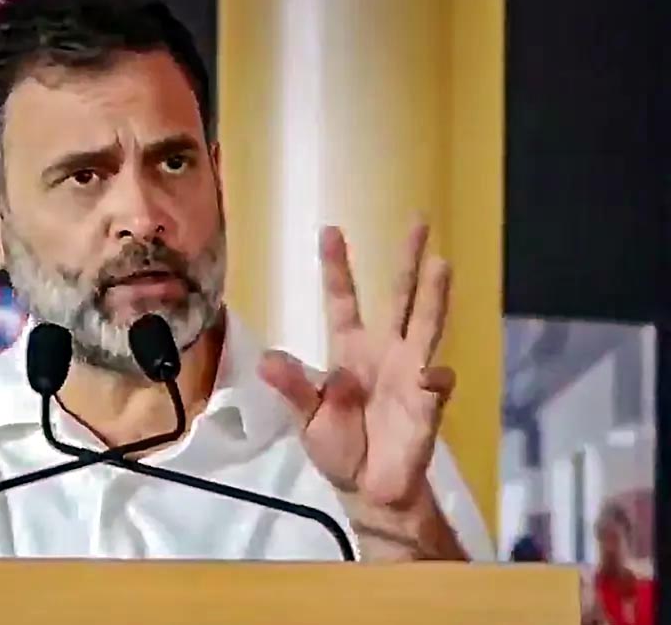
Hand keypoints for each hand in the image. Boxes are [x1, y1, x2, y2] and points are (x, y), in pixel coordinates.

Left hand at [260, 219, 453, 509]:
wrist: (369, 488)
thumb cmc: (336, 448)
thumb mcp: (306, 419)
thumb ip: (294, 389)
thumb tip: (268, 360)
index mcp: (349, 350)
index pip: (343, 300)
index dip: (338, 267)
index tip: (330, 229)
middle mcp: (384, 351)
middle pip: (399, 298)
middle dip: (408, 261)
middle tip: (419, 220)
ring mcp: (410, 373)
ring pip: (426, 325)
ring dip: (434, 296)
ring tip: (442, 263)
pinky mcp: (428, 404)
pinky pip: (435, 384)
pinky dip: (434, 378)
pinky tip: (431, 376)